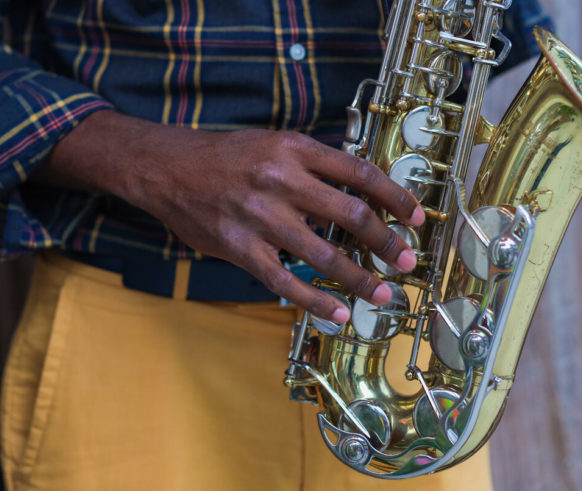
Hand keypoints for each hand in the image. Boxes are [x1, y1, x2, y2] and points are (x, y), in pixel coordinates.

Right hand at [40, 110, 423, 322]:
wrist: (165, 167)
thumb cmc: (223, 156)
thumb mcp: (273, 143)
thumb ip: (313, 164)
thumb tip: (360, 189)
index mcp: (295, 149)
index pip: (361, 173)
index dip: (395, 197)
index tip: (416, 217)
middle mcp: (281, 180)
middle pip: (351, 215)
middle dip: (387, 242)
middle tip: (407, 261)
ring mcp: (260, 216)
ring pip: (324, 254)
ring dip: (360, 277)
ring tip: (383, 293)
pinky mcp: (240, 247)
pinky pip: (286, 282)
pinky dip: (316, 300)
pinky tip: (338, 312)